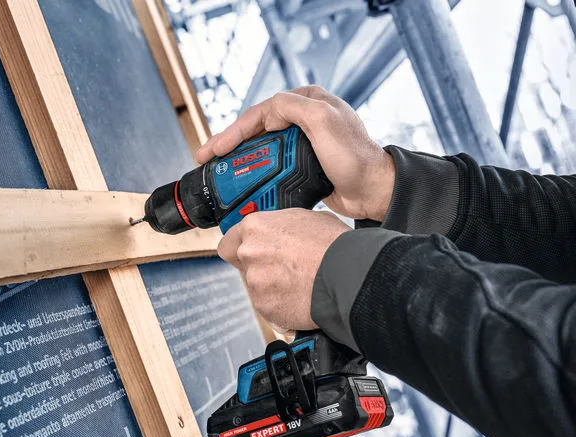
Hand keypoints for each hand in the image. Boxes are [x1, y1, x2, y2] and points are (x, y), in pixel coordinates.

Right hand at [196, 86, 395, 220]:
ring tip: (219, 173)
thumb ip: (293, 107)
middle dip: (230, 145)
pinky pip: (271, 165)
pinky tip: (242, 182)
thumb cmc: (355, 157)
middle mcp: (304, 119)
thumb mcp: (324, 121)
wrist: (373, 190)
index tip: (215, 148)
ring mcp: (303, 142)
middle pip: (257, 130)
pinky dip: (254, 172)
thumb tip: (267, 110)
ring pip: (261, 148)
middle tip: (207, 160)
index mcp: (308, 102)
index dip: (233, 130)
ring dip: (239, 160)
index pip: (261, 112)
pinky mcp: (303, 164)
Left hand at [217, 209, 349, 330]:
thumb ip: (280, 227)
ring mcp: (255, 281)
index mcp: (255, 227)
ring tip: (299, 283)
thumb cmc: (333, 245)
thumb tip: (280, 233)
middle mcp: (249, 253)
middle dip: (260, 267)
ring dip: (272, 287)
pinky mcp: (265, 306)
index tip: (249, 252)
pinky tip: (301, 297)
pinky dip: (281, 305)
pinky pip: (269, 306)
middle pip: (243, 265)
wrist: (347, 275)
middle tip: (283, 269)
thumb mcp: (305, 219)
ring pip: (257, 287)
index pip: (229, 241)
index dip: (240, 248)